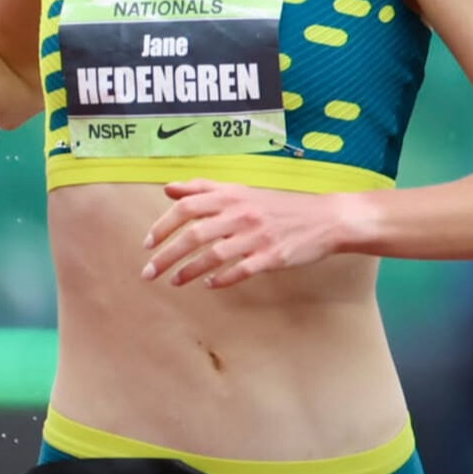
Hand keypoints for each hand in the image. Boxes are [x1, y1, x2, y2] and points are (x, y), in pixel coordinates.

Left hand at [141, 180, 355, 289]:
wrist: (324, 219)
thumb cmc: (279, 207)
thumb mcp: (242, 191)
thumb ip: (204, 189)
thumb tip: (168, 188)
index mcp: (232, 195)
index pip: (187, 207)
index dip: (163, 225)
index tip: (147, 243)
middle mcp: (241, 213)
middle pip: (194, 234)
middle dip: (166, 255)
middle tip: (148, 272)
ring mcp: (257, 236)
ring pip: (213, 255)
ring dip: (188, 271)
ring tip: (173, 281)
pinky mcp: (272, 257)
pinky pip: (240, 270)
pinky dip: (222, 279)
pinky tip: (209, 285)